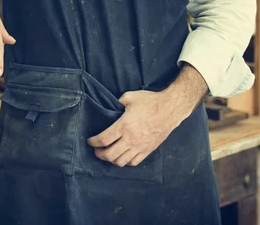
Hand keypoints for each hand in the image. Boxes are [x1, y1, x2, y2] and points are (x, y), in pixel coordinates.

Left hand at [87, 67, 206, 166]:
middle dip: (99, 154)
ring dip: (111, 160)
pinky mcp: (148, 150)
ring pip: (121, 162)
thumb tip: (110, 108)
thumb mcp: (130, 97)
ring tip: (107, 154)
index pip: (104, 140)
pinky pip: (133, 162)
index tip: (90, 140)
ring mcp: (140, 147)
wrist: (169, 109)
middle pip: (110, 155)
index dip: (93, 142)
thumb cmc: (150, 102)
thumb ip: (117, 103)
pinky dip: (125, 162)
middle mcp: (131, 139)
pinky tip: (122, 156)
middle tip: (96, 149)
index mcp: (124, 126)